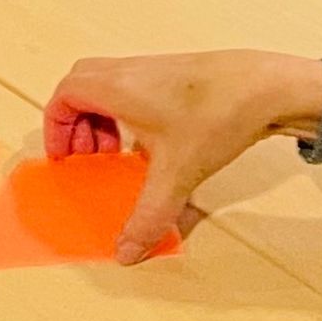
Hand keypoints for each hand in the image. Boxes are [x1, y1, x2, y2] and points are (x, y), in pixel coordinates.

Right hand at [43, 51, 321, 264]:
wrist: (264, 86)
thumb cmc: (216, 115)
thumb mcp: (177, 174)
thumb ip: (148, 216)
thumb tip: (127, 251)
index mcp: (115, 88)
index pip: (64, 97)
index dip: (57, 129)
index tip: (65, 158)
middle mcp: (126, 72)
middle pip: (79, 87)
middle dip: (76, 124)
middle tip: (89, 156)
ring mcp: (150, 69)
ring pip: (104, 85)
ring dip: (100, 117)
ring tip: (117, 152)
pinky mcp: (172, 74)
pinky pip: (129, 88)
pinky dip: (125, 112)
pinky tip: (150, 144)